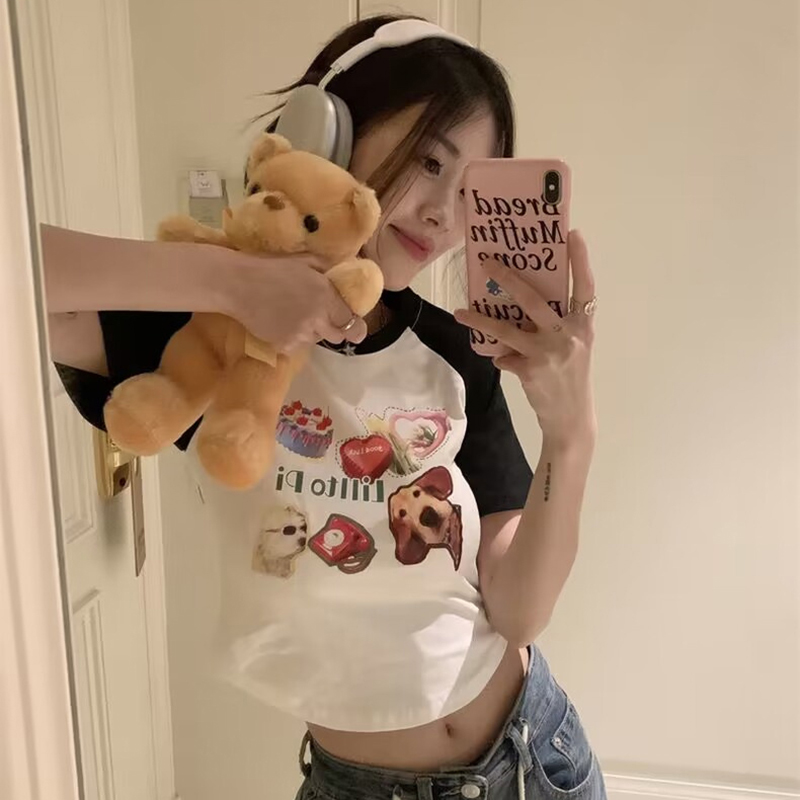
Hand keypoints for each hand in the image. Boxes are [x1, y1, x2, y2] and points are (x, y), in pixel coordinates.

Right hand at [222, 250, 368, 350]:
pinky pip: (296, 346)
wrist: (238, 284)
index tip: (350, 322)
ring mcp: (300, 335)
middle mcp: (317, 319)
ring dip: (311, 332)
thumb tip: (344, 272)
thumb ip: (328, 269)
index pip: (351, 322)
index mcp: (326, 297)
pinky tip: (280, 323)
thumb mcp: (305, 261)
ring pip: (315, 340)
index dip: (352, 322)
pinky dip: (292, 338)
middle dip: (333, 328)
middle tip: (320, 317)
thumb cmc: (271, 268)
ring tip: (294, 316)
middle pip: (337, 336)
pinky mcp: (284, 346)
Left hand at [454, 230, 596, 445]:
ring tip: (461, 312)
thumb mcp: (574, 348)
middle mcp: (569, 335)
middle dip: (508, 278)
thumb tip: (520, 307)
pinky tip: (501, 361)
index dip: (580, 260)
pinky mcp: (531, 370)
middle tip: (487, 262)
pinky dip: (500, 357)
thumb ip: (556, 326)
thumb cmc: (571, 379)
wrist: (571, 419)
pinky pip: (504, 357)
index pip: (585, 287)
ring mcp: (549, 352)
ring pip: (506, 329)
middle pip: (533, 299)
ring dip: (480, 320)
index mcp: (583, 325)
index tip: (572, 233)